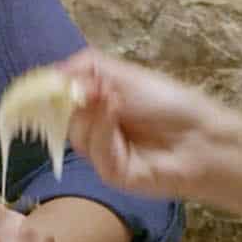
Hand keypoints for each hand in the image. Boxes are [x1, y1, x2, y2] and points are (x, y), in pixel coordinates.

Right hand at [53, 49, 238, 203]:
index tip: (40, 84)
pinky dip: (103, 130)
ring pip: (76, 135)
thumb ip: (86, 67)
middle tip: (91, 87)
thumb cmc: (166, 102)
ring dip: (93, 113)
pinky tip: (117, 116)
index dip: (49, 92)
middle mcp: (96, 130)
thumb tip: (51, 73)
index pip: (61, 100)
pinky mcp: (110, 174)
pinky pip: (94, 151)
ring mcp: (102, 154)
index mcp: (97, 106)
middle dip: (73, 99)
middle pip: (63, 119)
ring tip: (114, 99)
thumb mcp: (124, 74)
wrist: (201, 136)